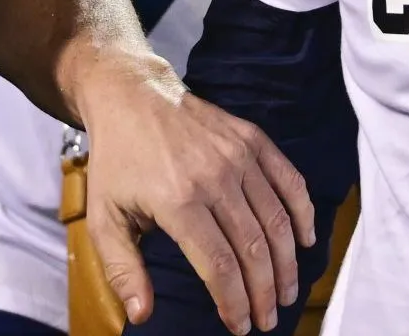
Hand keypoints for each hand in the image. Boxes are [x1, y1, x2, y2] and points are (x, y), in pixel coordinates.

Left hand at [74, 55, 313, 332]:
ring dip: (286, 264)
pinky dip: (303, 213)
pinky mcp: (253, 139)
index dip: (234, 302)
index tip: (239, 326)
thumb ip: (123, 269)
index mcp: (177, 201)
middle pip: (254, 248)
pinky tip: (304, 242)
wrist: (132, 96)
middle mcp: (214, 177)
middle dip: (264, 293)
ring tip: (286, 294)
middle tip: (267, 320)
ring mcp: (238, 155)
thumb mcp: (103, 218)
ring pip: (277, 220)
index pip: (219, 265)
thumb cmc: (117, 163)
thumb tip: (142, 314)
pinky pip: (289, 181)